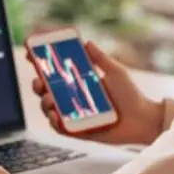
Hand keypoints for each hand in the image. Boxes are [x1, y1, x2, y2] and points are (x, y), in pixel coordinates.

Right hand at [26, 41, 163, 145]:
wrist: (143, 120)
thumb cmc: (131, 95)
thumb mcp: (115, 72)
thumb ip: (100, 58)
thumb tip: (87, 42)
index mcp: (79, 82)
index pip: (55, 72)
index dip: (41, 63)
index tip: (30, 53)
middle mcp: (73, 98)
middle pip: (46, 90)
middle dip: (37, 84)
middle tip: (38, 80)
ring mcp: (74, 114)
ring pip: (49, 108)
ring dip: (44, 103)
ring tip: (50, 99)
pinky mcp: (78, 131)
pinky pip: (60, 127)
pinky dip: (54, 121)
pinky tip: (56, 115)